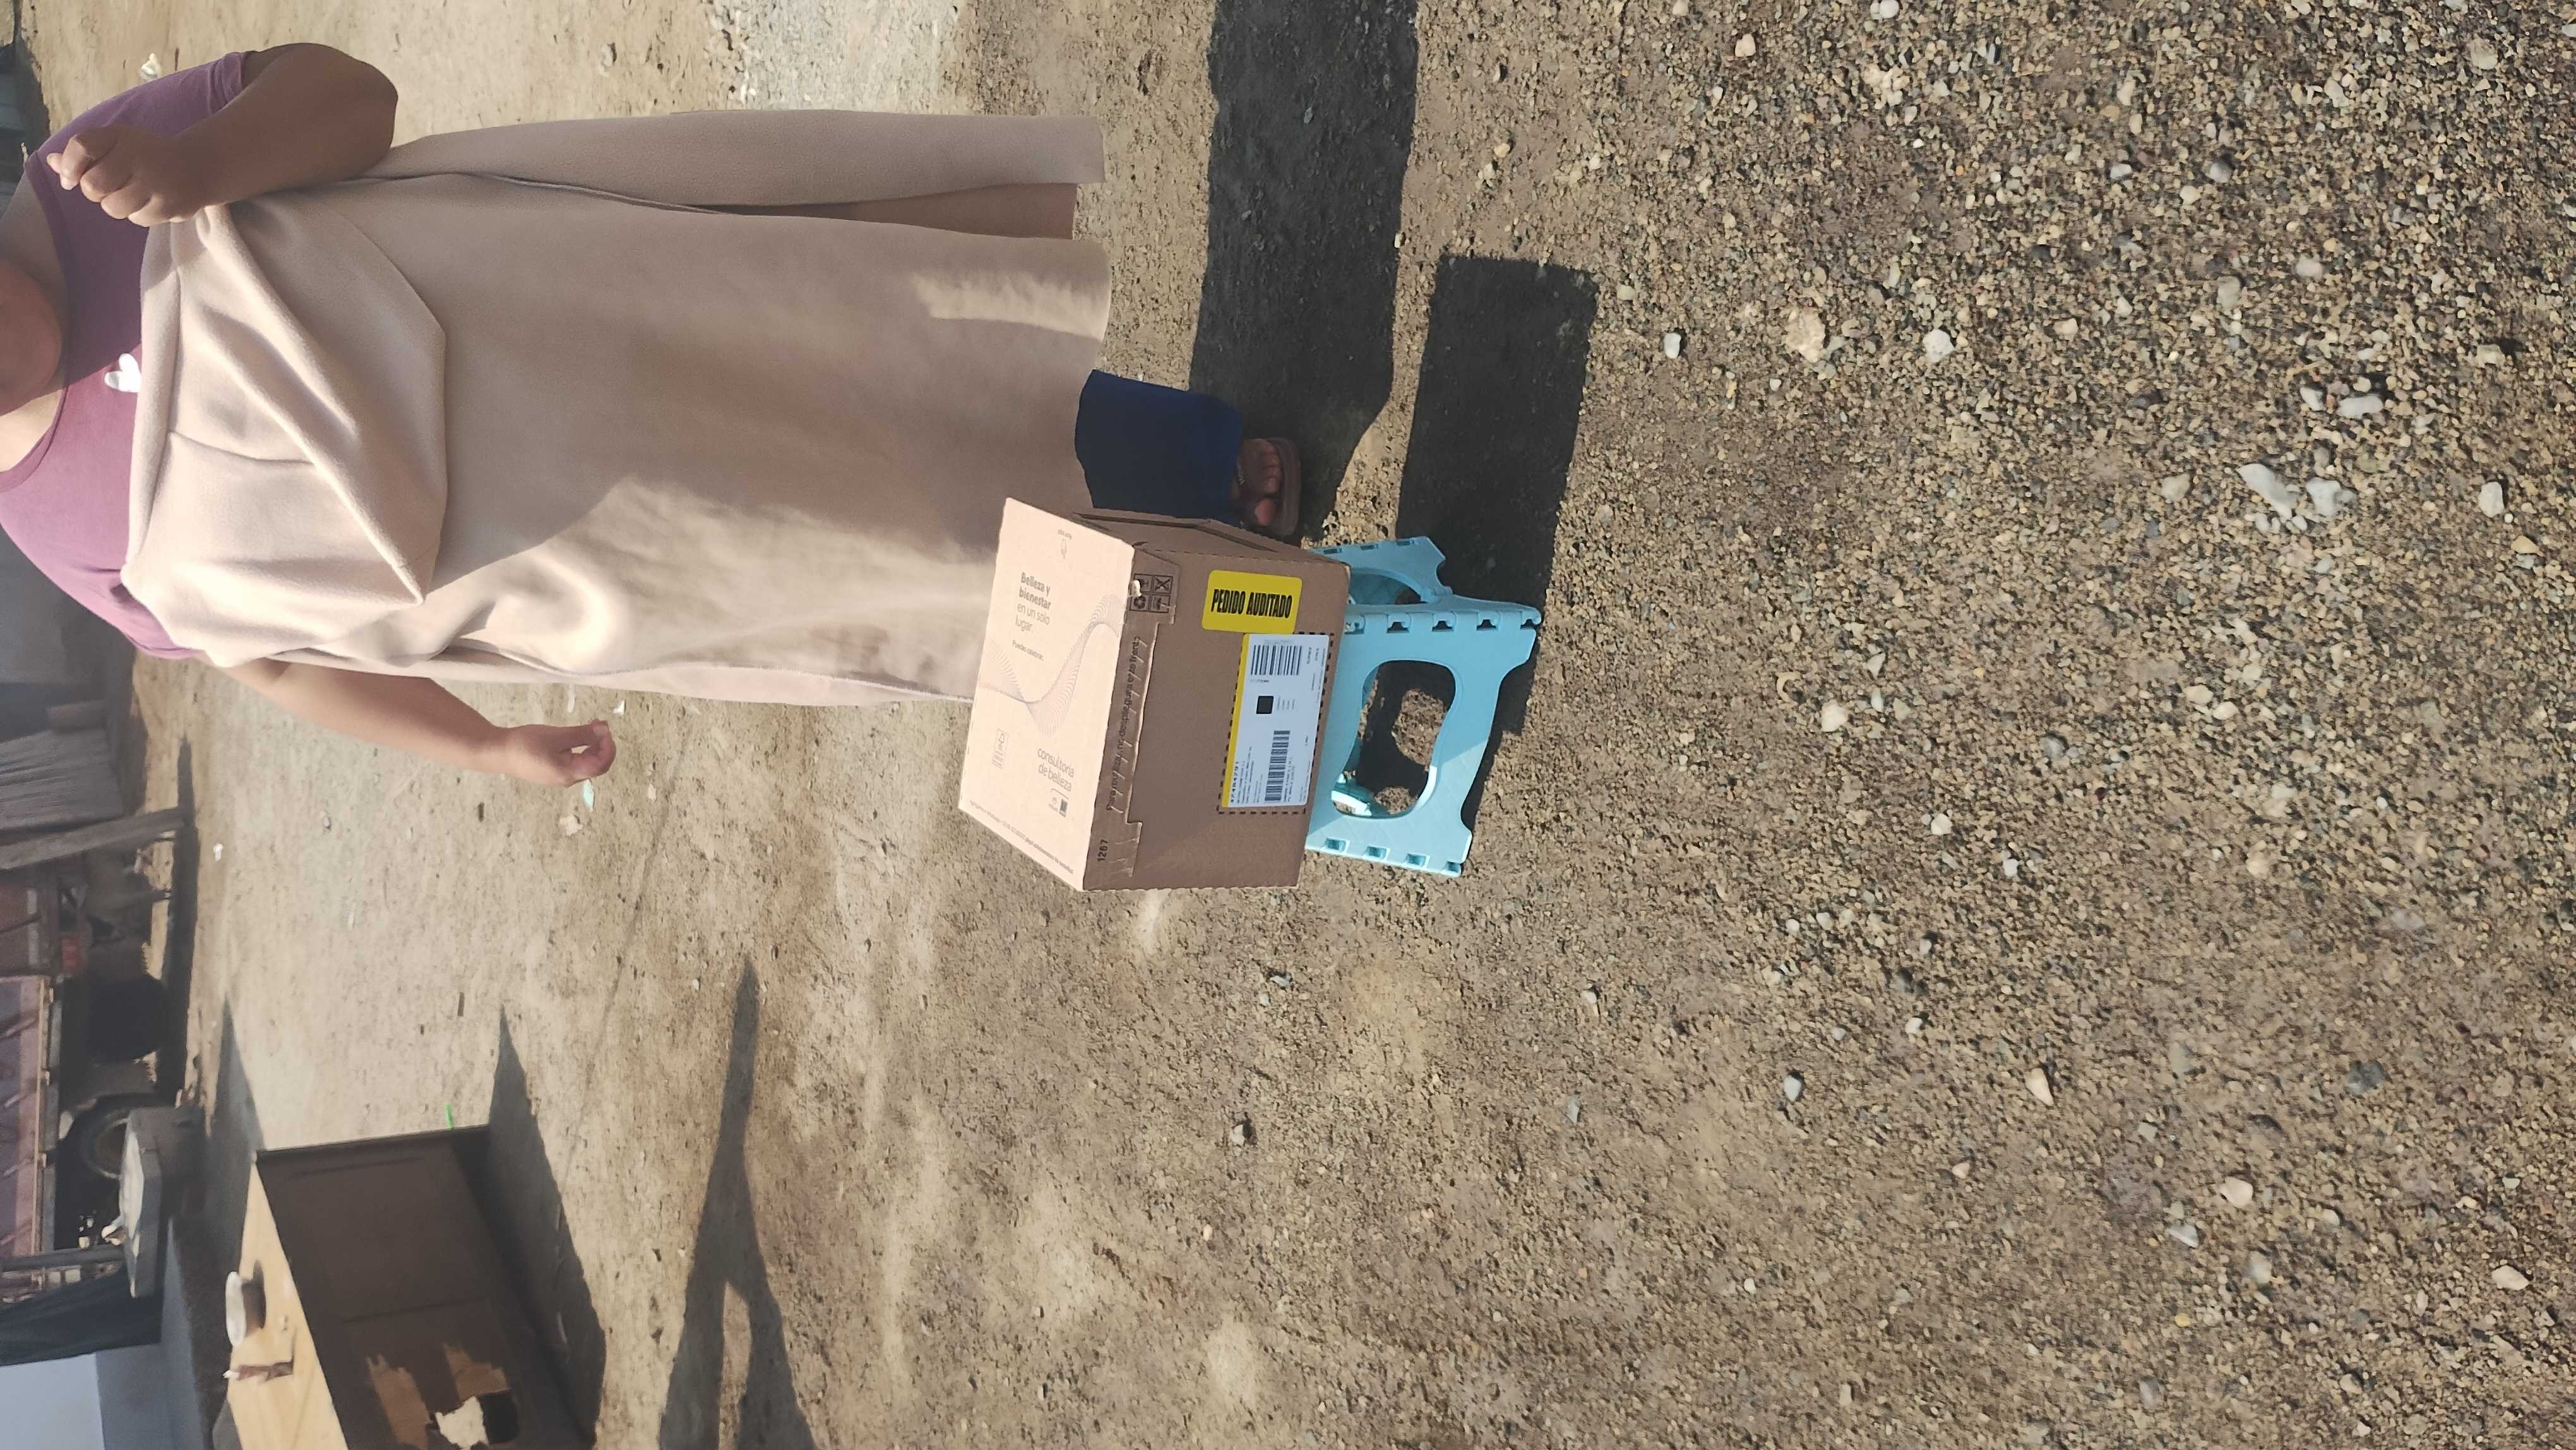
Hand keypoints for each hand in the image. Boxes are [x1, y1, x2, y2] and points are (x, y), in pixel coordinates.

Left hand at [47, 126, 216, 224]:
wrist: (198, 166)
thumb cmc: (147, 155)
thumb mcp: (115, 145)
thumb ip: (83, 154)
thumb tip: (52, 163)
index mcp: (121, 136)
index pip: (82, 146)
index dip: (70, 166)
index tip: (70, 179)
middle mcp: (138, 155)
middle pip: (93, 185)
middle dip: (94, 192)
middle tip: (110, 187)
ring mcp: (156, 182)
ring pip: (112, 207)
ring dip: (116, 205)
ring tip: (131, 195)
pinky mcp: (169, 205)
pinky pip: (136, 219)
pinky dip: (138, 214)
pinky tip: (150, 202)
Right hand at [486, 721, 615, 785]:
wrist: (497, 752)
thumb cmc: (525, 744)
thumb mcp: (557, 735)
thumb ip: (583, 734)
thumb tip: (605, 729)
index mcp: (569, 773)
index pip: (601, 765)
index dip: (609, 747)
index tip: (605, 728)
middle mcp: (567, 779)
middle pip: (596, 765)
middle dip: (602, 744)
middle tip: (600, 723)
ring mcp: (559, 777)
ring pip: (585, 763)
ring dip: (592, 746)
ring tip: (592, 726)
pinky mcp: (552, 772)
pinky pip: (574, 762)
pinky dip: (581, 749)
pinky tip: (576, 736)